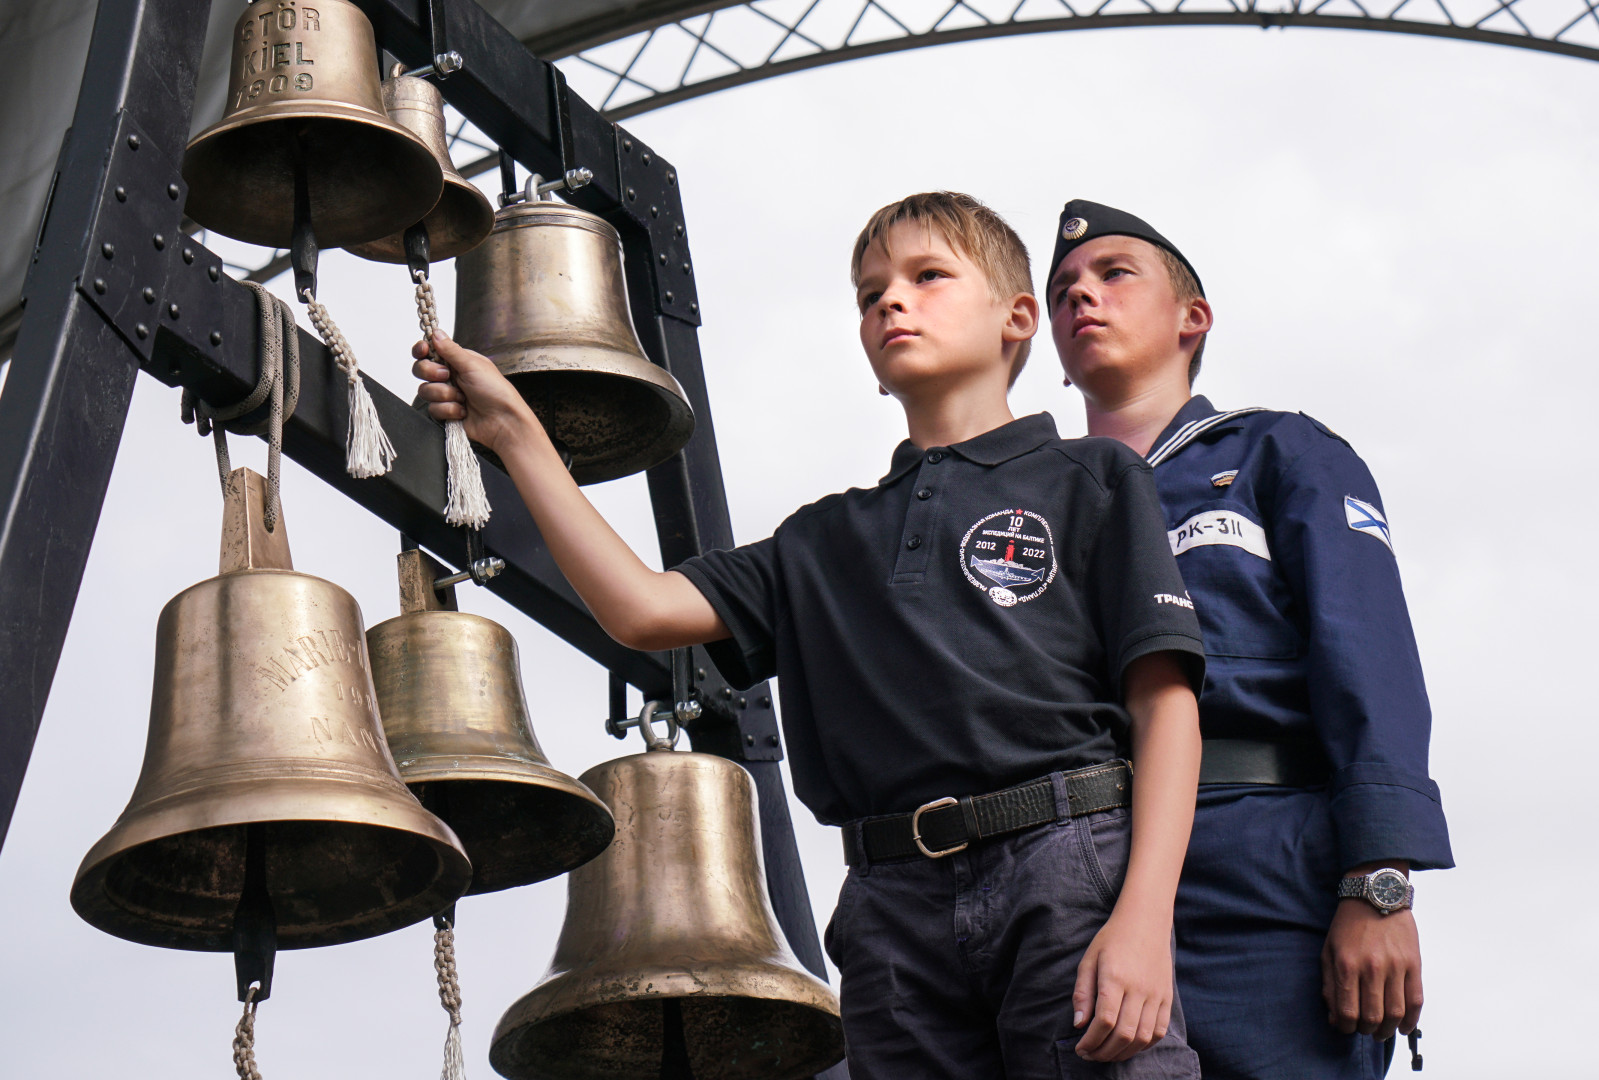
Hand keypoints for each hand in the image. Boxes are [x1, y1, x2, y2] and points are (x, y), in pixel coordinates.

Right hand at [412, 332, 535, 455]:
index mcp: (457, 361)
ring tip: (463, 398)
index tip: (423, 351)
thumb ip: (451, 350)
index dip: (422, 350)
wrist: (503, 422)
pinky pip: (433, 409)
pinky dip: (449, 410)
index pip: (430, 351)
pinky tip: (463, 411)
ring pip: (425, 391)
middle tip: (447, 376)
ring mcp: (447, 395)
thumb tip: (435, 332)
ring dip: (444, 395)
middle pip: (421, 369)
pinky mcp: (446, 413)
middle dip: (431, 373)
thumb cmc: (496, 391)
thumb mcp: (473, 365)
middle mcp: (450, 377)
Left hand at [1072, 911, 1173, 1062]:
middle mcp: (1138, 988)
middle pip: (1124, 1034)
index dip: (1091, 1041)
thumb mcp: (1089, 959)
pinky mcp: (1167, 997)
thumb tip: (1079, 1024)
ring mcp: (1156, 994)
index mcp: (1115, 977)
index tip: (1080, 1047)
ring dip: (1123, 1052)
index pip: (1104, 1020)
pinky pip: (1159, 1031)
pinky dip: (1144, 1045)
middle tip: (1090, 1055)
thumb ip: (1082, 993)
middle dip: (1104, 1052)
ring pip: (1142, 1037)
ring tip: (1107, 1054)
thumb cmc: (1112, 940)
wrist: (1145, 922)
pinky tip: (1129, 1046)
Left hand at [1321, 899, 1422, 1039]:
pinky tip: (1403, 1026)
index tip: (1346, 1027)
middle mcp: (1371, 968)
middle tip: (1365, 1030)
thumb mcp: (1328, 951)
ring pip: (1395, 1013)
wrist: (1376, 896)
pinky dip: (1411, 1020)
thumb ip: (1329, 985)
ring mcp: (1395, 967)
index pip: (1347, 1011)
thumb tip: (1334, 1017)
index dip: (1345, 1027)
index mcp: (1346, 965)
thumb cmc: (1348, 925)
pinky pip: (1416, 1001)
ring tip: (1382, 1031)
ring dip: (1388, 1029)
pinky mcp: (1414, 964)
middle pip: (1372, 1016)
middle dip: (1366, 1030)